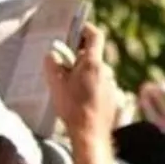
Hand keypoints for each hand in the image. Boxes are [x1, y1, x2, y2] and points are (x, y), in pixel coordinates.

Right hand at [43, 23, 117, 144]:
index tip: (75, 30)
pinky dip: (90, 86)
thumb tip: (52, 55)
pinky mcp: (112, 98)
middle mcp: (106, 71)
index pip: (95, 35)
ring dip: (84, 73)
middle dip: (79, 56)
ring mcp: (111, 85)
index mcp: (93, 63)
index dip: (85, 29)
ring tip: (69, 85)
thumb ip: (52, 64)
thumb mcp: (56, 84)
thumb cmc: (73, 108)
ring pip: (96, 71)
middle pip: (93, 55)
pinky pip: (100, 85)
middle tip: (64, 63)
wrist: (90, 134)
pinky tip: (79, 99)